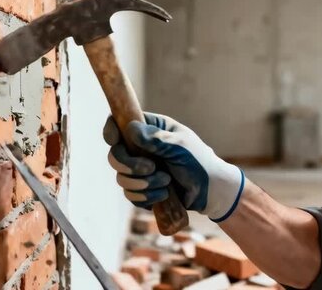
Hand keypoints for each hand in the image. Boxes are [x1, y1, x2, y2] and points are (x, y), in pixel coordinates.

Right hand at [103, 112, 244, 221]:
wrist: (211, 190)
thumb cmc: (199, 161)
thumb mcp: (180, 146)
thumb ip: (156, 139)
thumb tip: (131, 129)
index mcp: (150, 130)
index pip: (119, 124)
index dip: (111, 131)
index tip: (113, 140)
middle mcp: (141, 148)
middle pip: (115, 155)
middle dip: (129, 165)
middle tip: (149, 169)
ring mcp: (140, 170)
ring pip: (121, 178)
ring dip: (143, 183)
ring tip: (166, 182)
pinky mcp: (142, 189)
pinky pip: (130, 195)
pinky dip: (146, 196)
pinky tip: (164, 194)